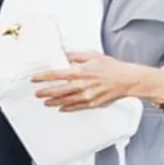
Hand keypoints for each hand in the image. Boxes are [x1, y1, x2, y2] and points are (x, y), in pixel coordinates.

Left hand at [32, 51, 156, 111]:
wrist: (129, 80)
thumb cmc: (113, 68)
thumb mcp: (93, 56)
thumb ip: (76, 56)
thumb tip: (64, 56)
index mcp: (80, 72)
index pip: (55, 75)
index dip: (42, 77)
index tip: (34, 78)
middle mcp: (81, 85)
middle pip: (57, 90)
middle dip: (44, 92)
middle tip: (37, 93)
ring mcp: (87, 96)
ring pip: (65, 101)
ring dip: (53, 102)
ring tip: (46, 102)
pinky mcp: (93, 103)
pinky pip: (76, 107)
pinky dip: (67, 108)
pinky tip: (61, 108)